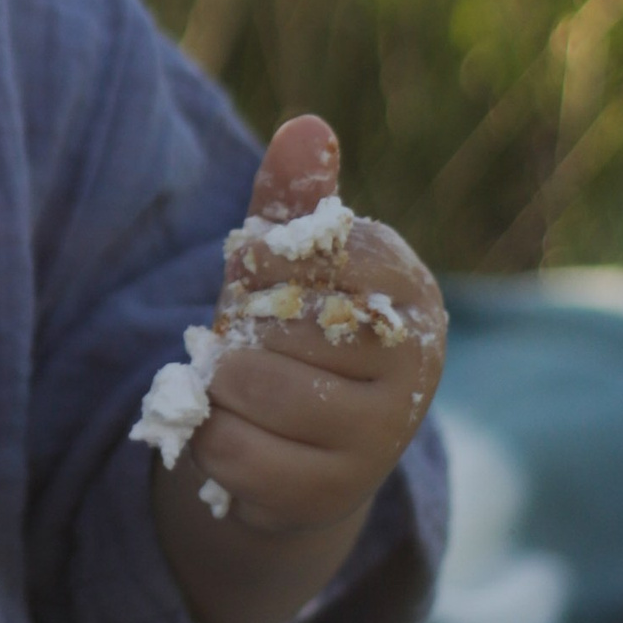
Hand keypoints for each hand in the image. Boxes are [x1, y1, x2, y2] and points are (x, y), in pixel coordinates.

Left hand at [192, 117, 445, 537]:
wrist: (307, 451)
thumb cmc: (298, 334)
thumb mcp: (292, 264)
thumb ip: (295, 200)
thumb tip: (305, 129)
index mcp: (412, 293)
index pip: (317, 251)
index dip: (261, 262)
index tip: (260, 278)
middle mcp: (415, 366)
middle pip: (277, 320)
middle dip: (239, 329)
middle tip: (254, 345)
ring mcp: (381, 437)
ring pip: (250, 385)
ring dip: (219, 381)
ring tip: (241, 386)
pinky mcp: (332, 493)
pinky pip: (232, 449)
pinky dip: (207, 434)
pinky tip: (232, 429)